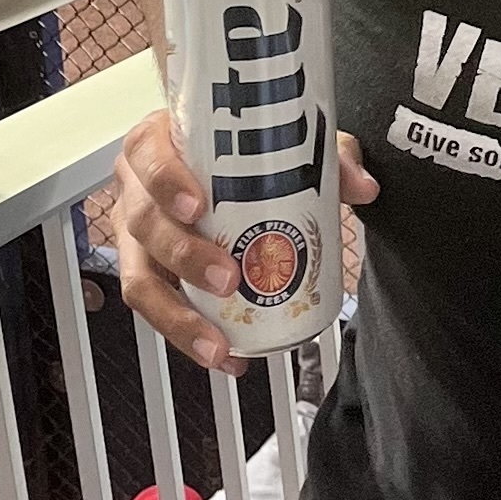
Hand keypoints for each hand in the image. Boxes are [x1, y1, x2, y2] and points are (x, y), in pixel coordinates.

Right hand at [110, 107, 377, 371]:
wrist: (223, 165)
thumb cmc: (241, 149)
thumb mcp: (282, 143)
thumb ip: (326, 155)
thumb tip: (363, 188)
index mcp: (158, 143)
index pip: (147, 156)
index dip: (165, 182)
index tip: (198, 206)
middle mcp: (138, 191)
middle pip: (145, 224)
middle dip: (184, 256)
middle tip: (228, 277)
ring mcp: (138, 238)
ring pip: (140, 280)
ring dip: (177, 316)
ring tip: (218, 342)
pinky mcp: (149, 275)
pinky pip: (158, 311)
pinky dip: (189, 337)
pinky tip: (224, 356)